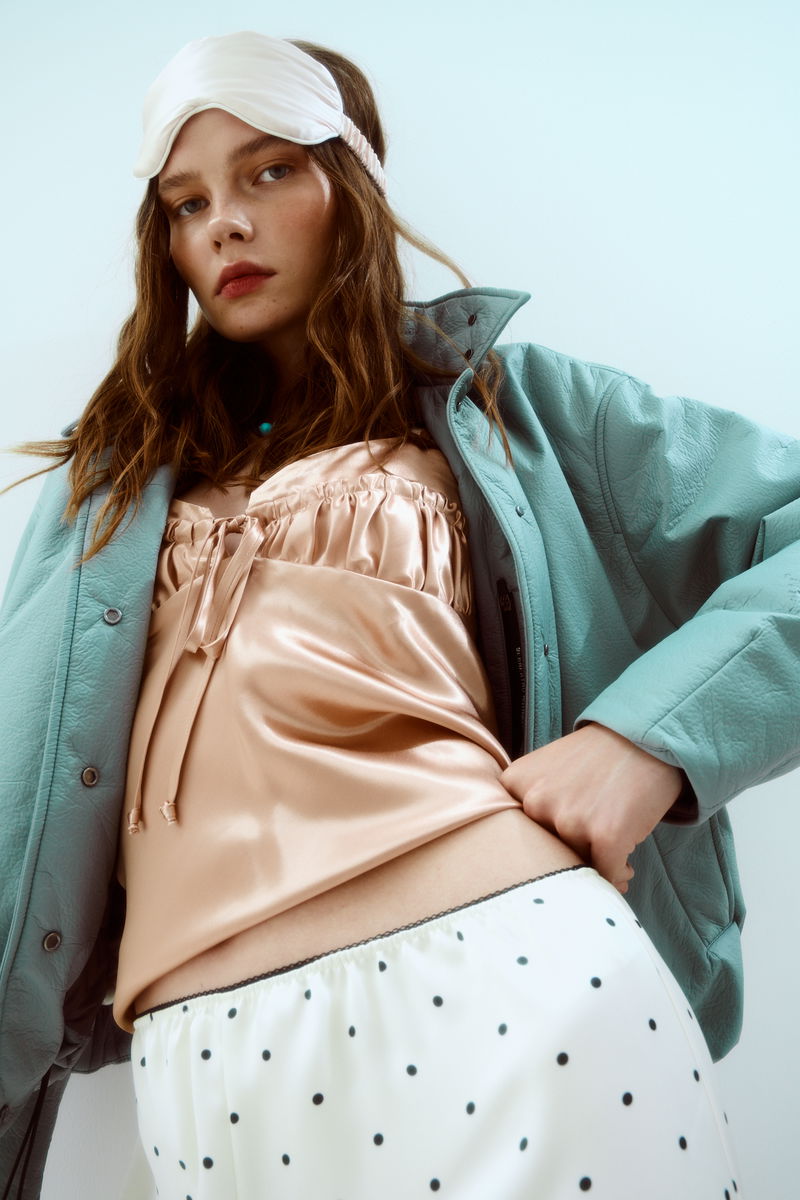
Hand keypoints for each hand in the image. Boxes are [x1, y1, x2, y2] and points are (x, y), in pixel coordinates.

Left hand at [500, 724, 683, 892]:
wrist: (648, 739)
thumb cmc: (597, 757)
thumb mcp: (544, 768)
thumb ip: (531, 806)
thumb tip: (539, 864)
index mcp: (516, 783)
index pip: (516, 832)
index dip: (542, 843)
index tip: (560, 842)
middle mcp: (536, 802)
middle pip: (545, 852)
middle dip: (568, 857)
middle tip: (589, 850)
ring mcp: (570, 820)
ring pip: (575, 864)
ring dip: (595, 865)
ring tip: (611, 849)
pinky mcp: (606, 836)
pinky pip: (606, 874)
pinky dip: (617, 875)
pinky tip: (625, 865)